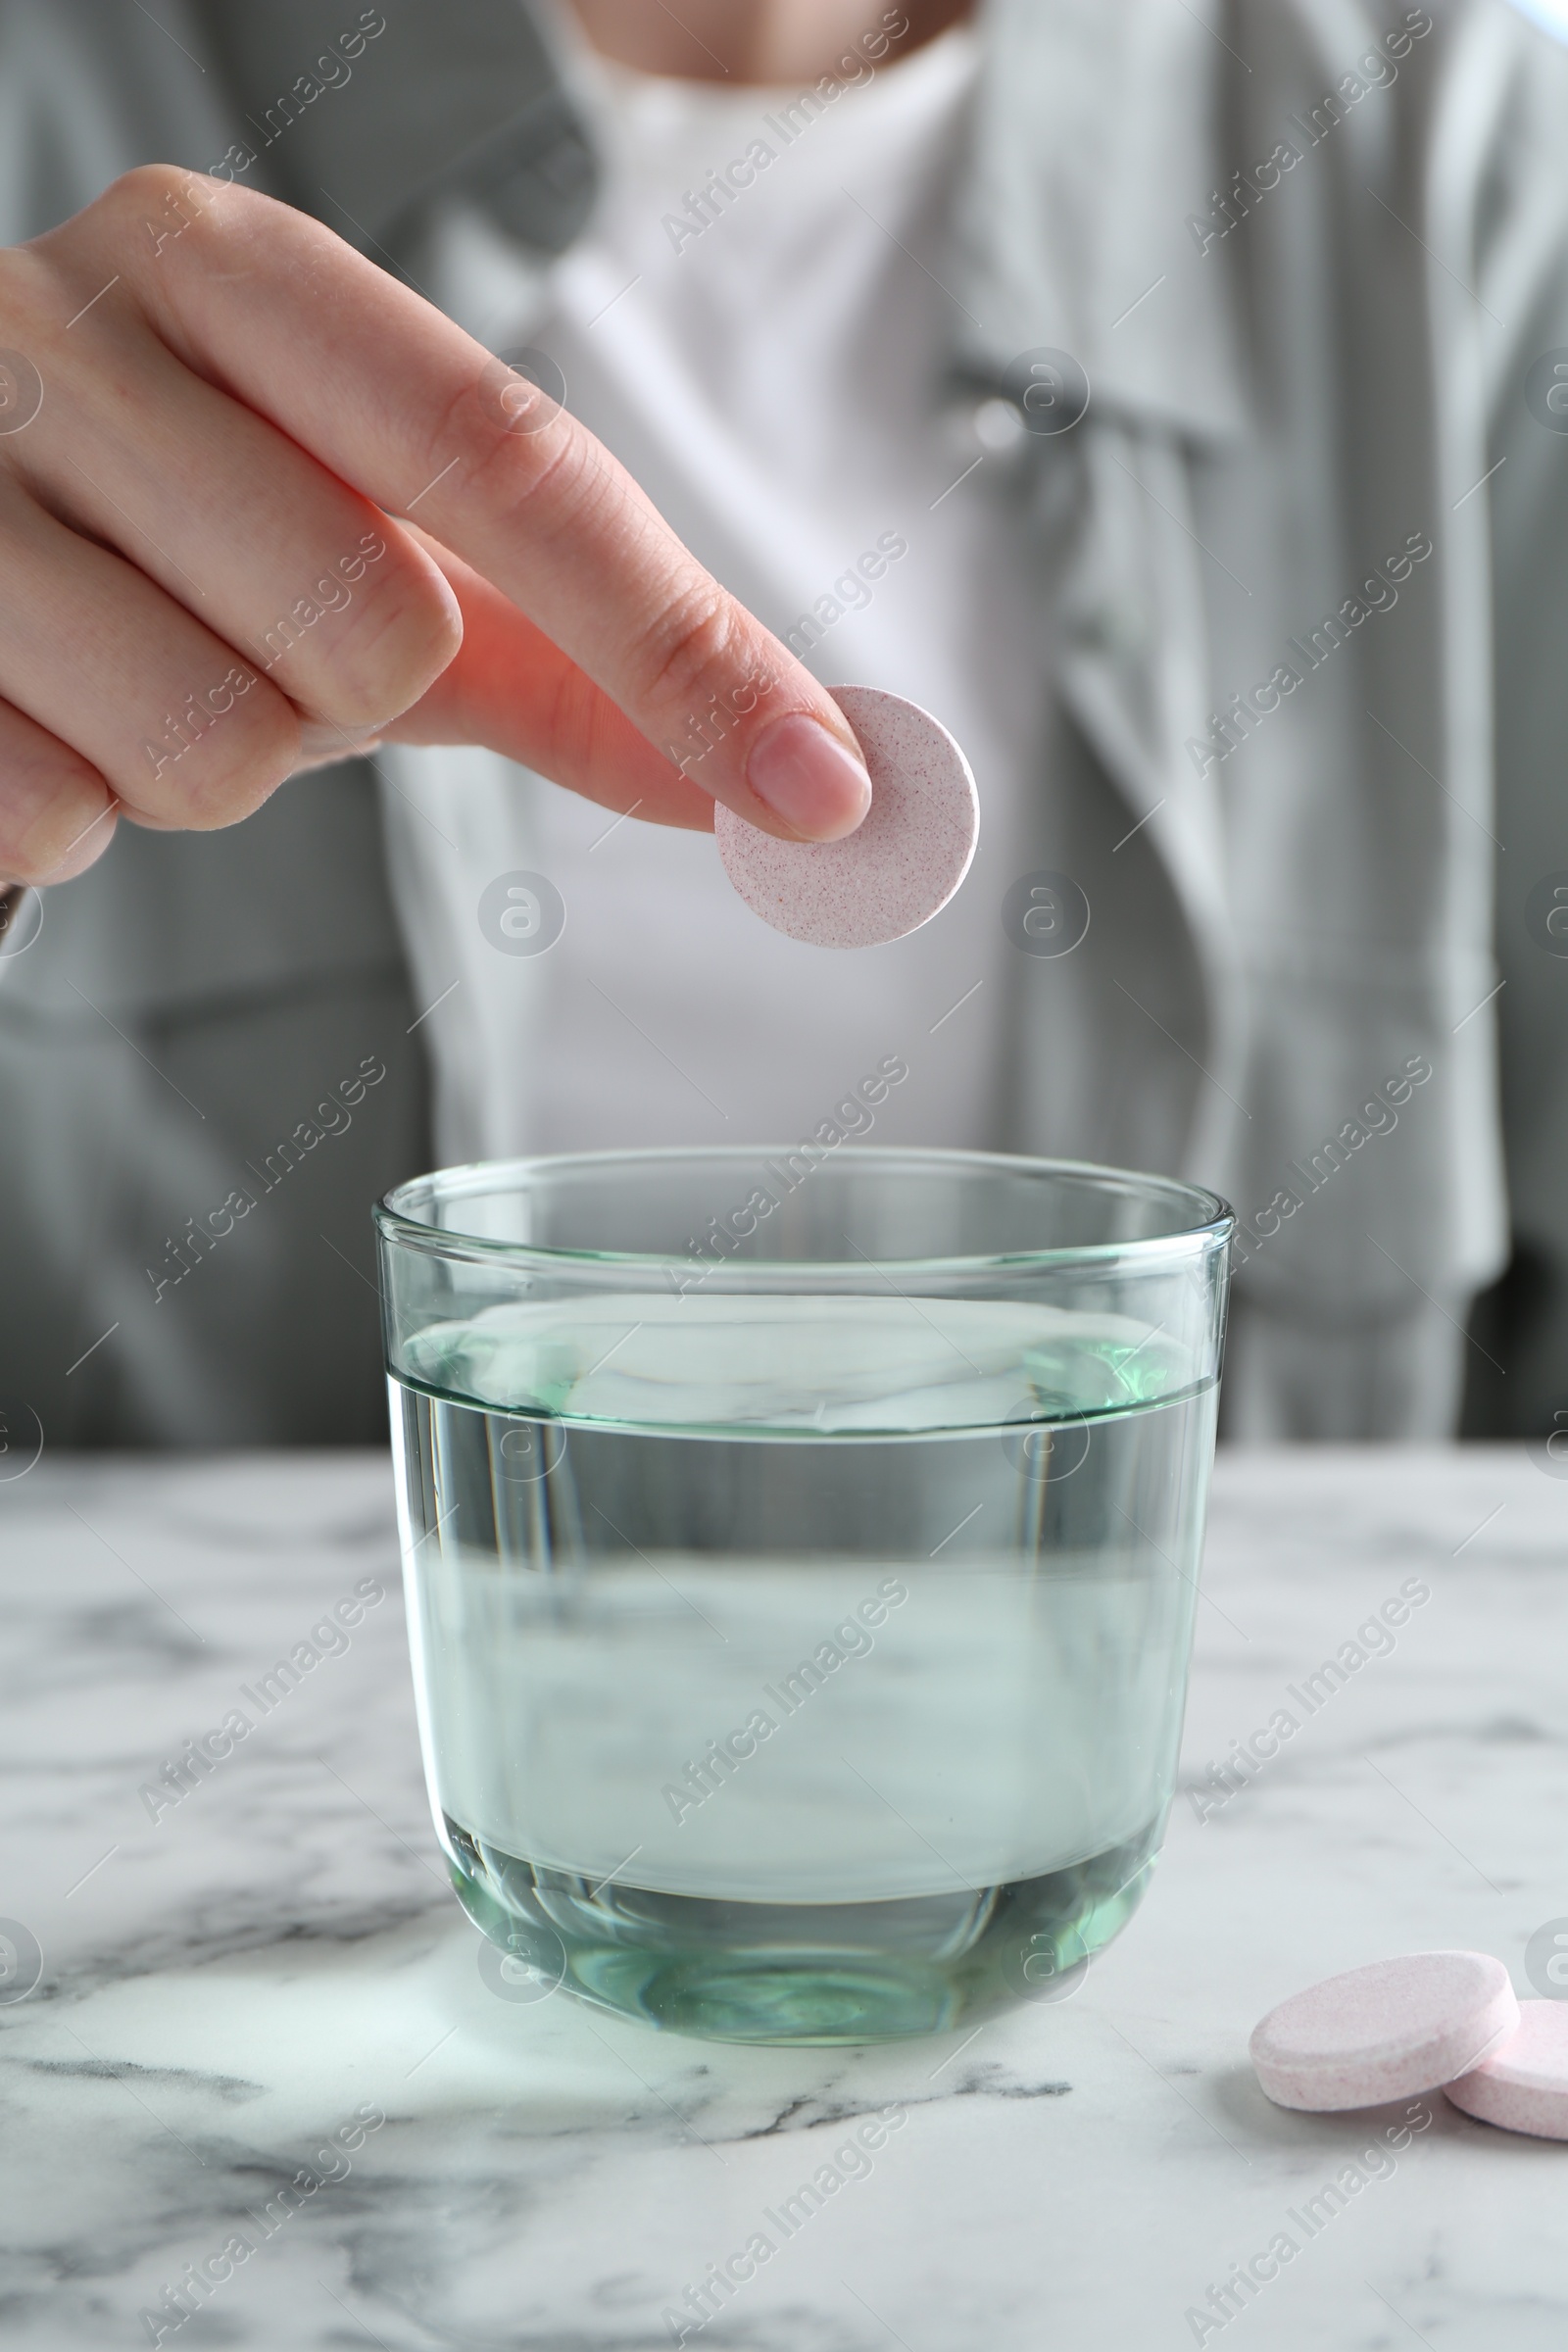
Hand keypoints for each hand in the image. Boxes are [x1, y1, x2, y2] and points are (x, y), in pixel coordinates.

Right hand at [0, 165, 871, 887]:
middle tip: (243, 643)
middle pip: (371, 630)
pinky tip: (29, 717)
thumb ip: (573, 650)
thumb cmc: (171, 545)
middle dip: (344, 700)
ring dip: (209, 767)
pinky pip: (58, 816)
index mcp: (228, 272)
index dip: (678, 642)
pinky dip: (77, 812)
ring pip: (218, 744)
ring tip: (125, 676)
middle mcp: (68, 327)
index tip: (819, 789)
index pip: (511, 457)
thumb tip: (795, 772)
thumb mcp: (373, 558)